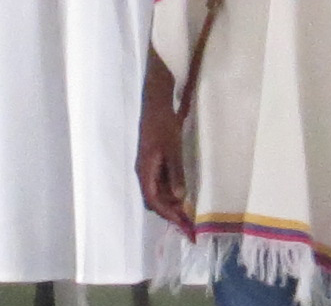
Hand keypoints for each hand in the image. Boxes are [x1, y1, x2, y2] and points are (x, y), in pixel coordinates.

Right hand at [135, 97, 191, 228]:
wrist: (155, 105)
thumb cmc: (163, 126)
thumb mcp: (173, 149)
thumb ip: (175, 173)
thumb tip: (178, 197)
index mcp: (145, 171)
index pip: (153, 200)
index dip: (167, 214)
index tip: (182, 225)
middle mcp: (143, 173)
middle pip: (153, 200)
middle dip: (169, 214)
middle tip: (187, 224)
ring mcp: (147, 168)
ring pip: (156, 193)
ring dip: (170, 205)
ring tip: (186, 214)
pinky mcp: (152, 163)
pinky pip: (159, 184)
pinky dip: (169, 193)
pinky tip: (181, 196)